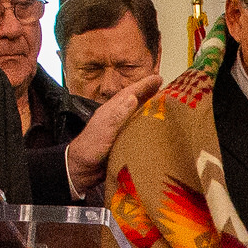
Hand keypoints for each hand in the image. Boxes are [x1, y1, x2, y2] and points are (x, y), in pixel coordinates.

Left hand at [64, 75, 161, 194]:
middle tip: (165, 86)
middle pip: (135, 101)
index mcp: (111, 111)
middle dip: (149, 92)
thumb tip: (132, 97)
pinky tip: (155, 126)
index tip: (158, 77)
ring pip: (137, 113)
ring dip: (149, 106)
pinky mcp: (122, 141)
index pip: (130, 93)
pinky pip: (137, 128)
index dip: (144, 84)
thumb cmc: (90, 148)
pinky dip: (146, 123)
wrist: (82, 169)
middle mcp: (116, 117)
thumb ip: (118, 115)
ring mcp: (119, 129)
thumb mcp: (105, 130)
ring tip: (164, 102)